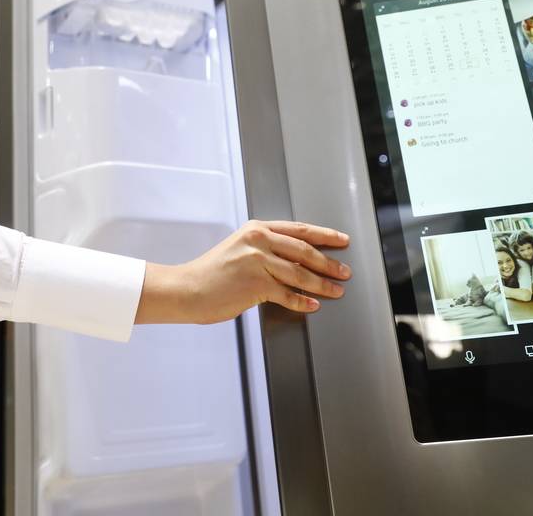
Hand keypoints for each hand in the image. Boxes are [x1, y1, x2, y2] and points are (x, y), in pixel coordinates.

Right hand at [135, 220, 350, 324]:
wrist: (188, 288)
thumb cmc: (212, 272)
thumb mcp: (239, 248)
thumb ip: (265, 248)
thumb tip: (296, 260)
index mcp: (256, 228)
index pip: (299, 229)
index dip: (324, 235)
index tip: (341, 240)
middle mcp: (259, 241)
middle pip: (305, 251)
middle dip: (329, 262)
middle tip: (344, 271)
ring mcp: (258, 262)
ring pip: (300, 273)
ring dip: (322, 283)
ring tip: (336, 290)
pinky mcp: (256, 284)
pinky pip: (288, 294)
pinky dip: (302, 301)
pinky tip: (312, 304)